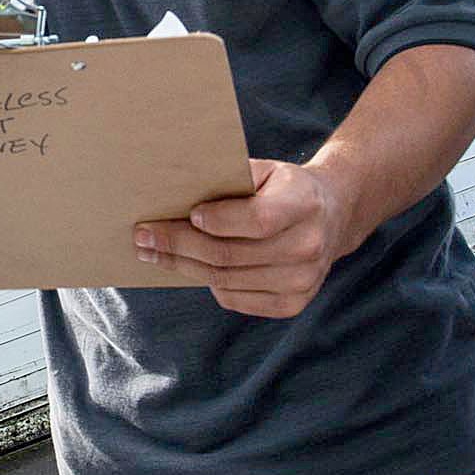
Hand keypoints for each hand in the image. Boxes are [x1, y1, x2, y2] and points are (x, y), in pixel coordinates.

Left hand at [133, 159, 352, 318]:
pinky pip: (235, 299)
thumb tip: (173, 193)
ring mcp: (303, 281)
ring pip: (226, 281)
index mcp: (304, 204)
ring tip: (153, 253)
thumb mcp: (266, 170)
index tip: (187, 213)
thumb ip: (229, 180)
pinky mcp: (292, 304)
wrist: (332, 216)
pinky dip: (208, 283)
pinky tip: (190, 267)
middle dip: (179, 245)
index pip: (256, 220)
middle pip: (231, 255)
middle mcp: (308, 246)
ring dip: (183, 267)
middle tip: (143, 237)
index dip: (218, 221)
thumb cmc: (284, 187)